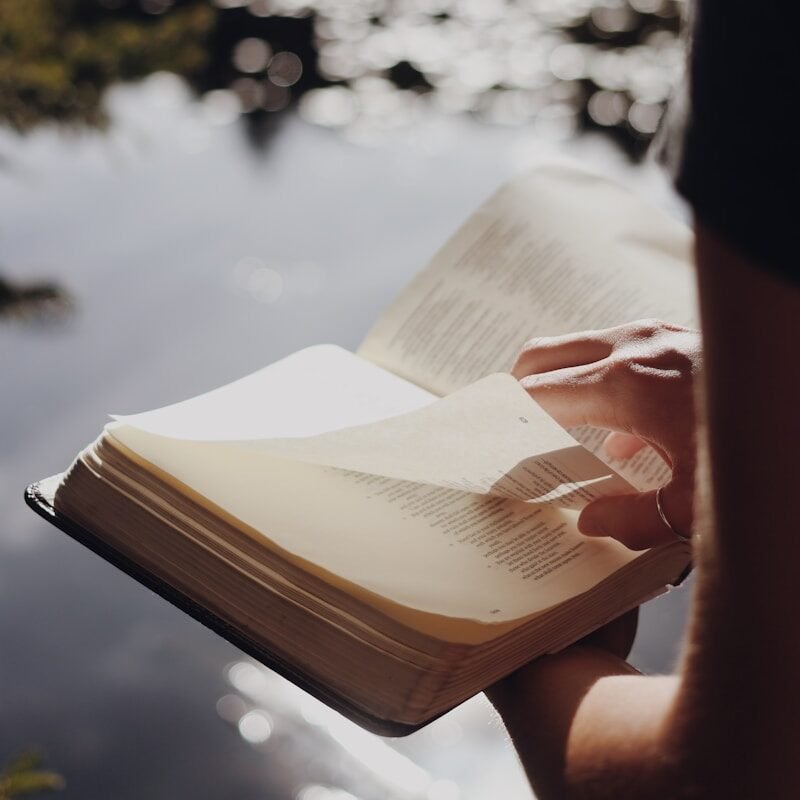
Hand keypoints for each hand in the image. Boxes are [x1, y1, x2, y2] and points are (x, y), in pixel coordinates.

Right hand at [512, 319, 700, 548]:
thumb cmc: (765, 450)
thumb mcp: (699, 505)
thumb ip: (635, 521)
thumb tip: (591, 521)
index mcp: (624, 384)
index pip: (536, 393)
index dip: (507, 418)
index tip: (491, 440)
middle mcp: (631, 347)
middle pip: (541, 356)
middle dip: (517, 390)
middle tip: (511, 428)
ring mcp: (654, 333)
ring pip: (577, 349)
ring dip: (559, 384)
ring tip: (559, 432)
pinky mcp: (675, 334)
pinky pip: (616, 351)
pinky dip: (598, 382)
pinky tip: (623, 434)